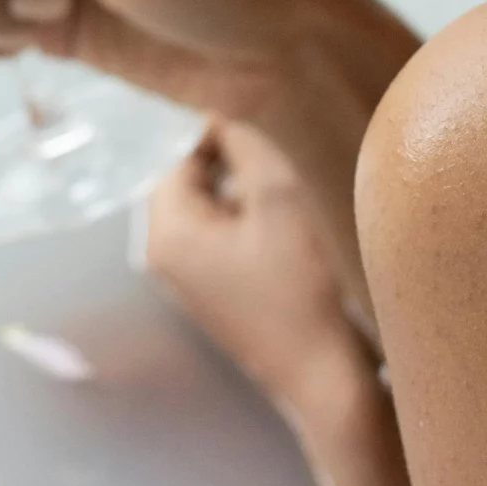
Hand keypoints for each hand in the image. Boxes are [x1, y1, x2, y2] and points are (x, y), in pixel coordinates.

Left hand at [144, 119, 371, 405]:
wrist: (324, 377)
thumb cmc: (301, 290)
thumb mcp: (279, 200)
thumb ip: (246, 144)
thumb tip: (225, 107)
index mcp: (166, 232)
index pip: (176, 151)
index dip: (216, 127)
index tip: (258, 116)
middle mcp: (162, 256)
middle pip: (188, 176)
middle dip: (230, 158)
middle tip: (279, 150)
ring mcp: (186, 278)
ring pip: (209, 203)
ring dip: (244, 187)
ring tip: (289, 187)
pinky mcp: (214, 291)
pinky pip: (222, 233)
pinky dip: (249, 218)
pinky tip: (289, 223)